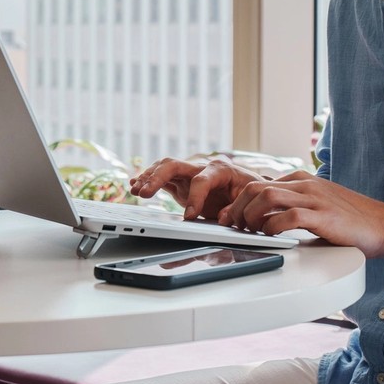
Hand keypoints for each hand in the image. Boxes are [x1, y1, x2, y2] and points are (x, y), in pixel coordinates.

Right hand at [129, 157, 260, 221]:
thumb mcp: (247, 201)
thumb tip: (223, 218)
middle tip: (144, 194)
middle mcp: (200, 167)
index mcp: (220, 169)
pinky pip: (161, 177)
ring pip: (163, 168)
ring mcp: (188, 173)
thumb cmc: (249, 193)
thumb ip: (236, 210)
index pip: (201, 180)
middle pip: (173, 164)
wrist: (249, 188)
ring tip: (135, 190)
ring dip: (148, 178)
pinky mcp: (181, 182)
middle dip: (157, 178)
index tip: (189, 216)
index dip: (195, 198)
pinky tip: (133, 185)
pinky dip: (147, 180)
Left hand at [219, 170, 383, 252]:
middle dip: (237, 207)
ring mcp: (314, 199)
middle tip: (231, 226)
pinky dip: (273, 226)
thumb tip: (267, 214)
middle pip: (255, 187)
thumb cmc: (352, 220)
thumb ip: (294, 204)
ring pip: (267, 196)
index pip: (258, 183)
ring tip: (247, 231)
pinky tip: (269, 235)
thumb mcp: (318, 204)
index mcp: (301, 180)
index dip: (238, 201)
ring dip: (250, 215)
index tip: (229, 217)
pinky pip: (289, 216)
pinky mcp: (323, 216)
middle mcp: (305, 185)